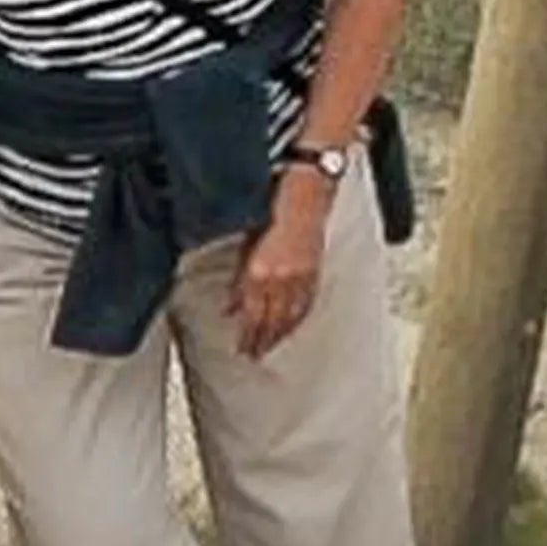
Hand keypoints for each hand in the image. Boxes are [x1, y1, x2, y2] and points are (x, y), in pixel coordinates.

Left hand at [231, 171, 329, 357]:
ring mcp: (301, 276)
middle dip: (261, 341)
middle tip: (253, 355)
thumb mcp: (247, 243)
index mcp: (259, 272)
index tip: (241, 349)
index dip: (246, 335)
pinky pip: (306, 303)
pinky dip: (298, 318)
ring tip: (271, 347)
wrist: (307, 190)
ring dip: (279, 335)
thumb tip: (231, 306)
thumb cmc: (273, 208)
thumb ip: (239, 278)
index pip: (251, 315)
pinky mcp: (315, 271)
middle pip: (270, 321)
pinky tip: (293, 325)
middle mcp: (280, 279)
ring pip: (290, 316)